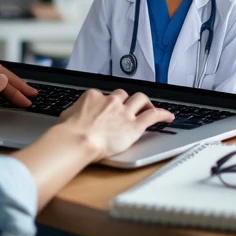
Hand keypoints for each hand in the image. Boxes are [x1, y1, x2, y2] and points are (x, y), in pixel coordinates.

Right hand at [56, 89, 173, 160]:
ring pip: (140, 99)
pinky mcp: (134, 125)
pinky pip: (154, 115)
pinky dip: (163, 114)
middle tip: (129, 107)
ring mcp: (124, 112)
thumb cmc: (69, 132)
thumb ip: (75, 114)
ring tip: (150, 107)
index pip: (103, 96)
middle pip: (123, 95)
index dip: (107, 103)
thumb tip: (73, 117)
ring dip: (146, 102)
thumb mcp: (67, 116)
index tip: (107, 109)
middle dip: (126, 100)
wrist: (78, 140)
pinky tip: (168, 117)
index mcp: (93, 96)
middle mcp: (111, 101)